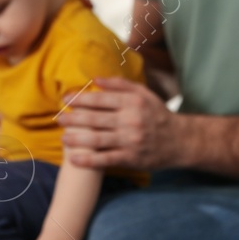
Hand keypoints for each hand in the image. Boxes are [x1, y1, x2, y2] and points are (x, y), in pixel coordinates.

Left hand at [58, 77, 181, 170]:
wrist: (180, 141)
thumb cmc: (157, 115)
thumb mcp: (144, 94)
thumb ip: (119, 85)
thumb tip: (94, 79)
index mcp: (133, 102)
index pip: (101, 99)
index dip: (80, 98)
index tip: (65, 99)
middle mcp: (131, 120)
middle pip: (95, 119)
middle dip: (74, 118)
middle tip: (58, 118)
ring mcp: (130, 141)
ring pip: (97, 139)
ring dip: (77, 139)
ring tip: (63, 138)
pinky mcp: (130, 158)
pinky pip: (105, 159)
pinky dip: (88, 160)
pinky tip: (74, 158)